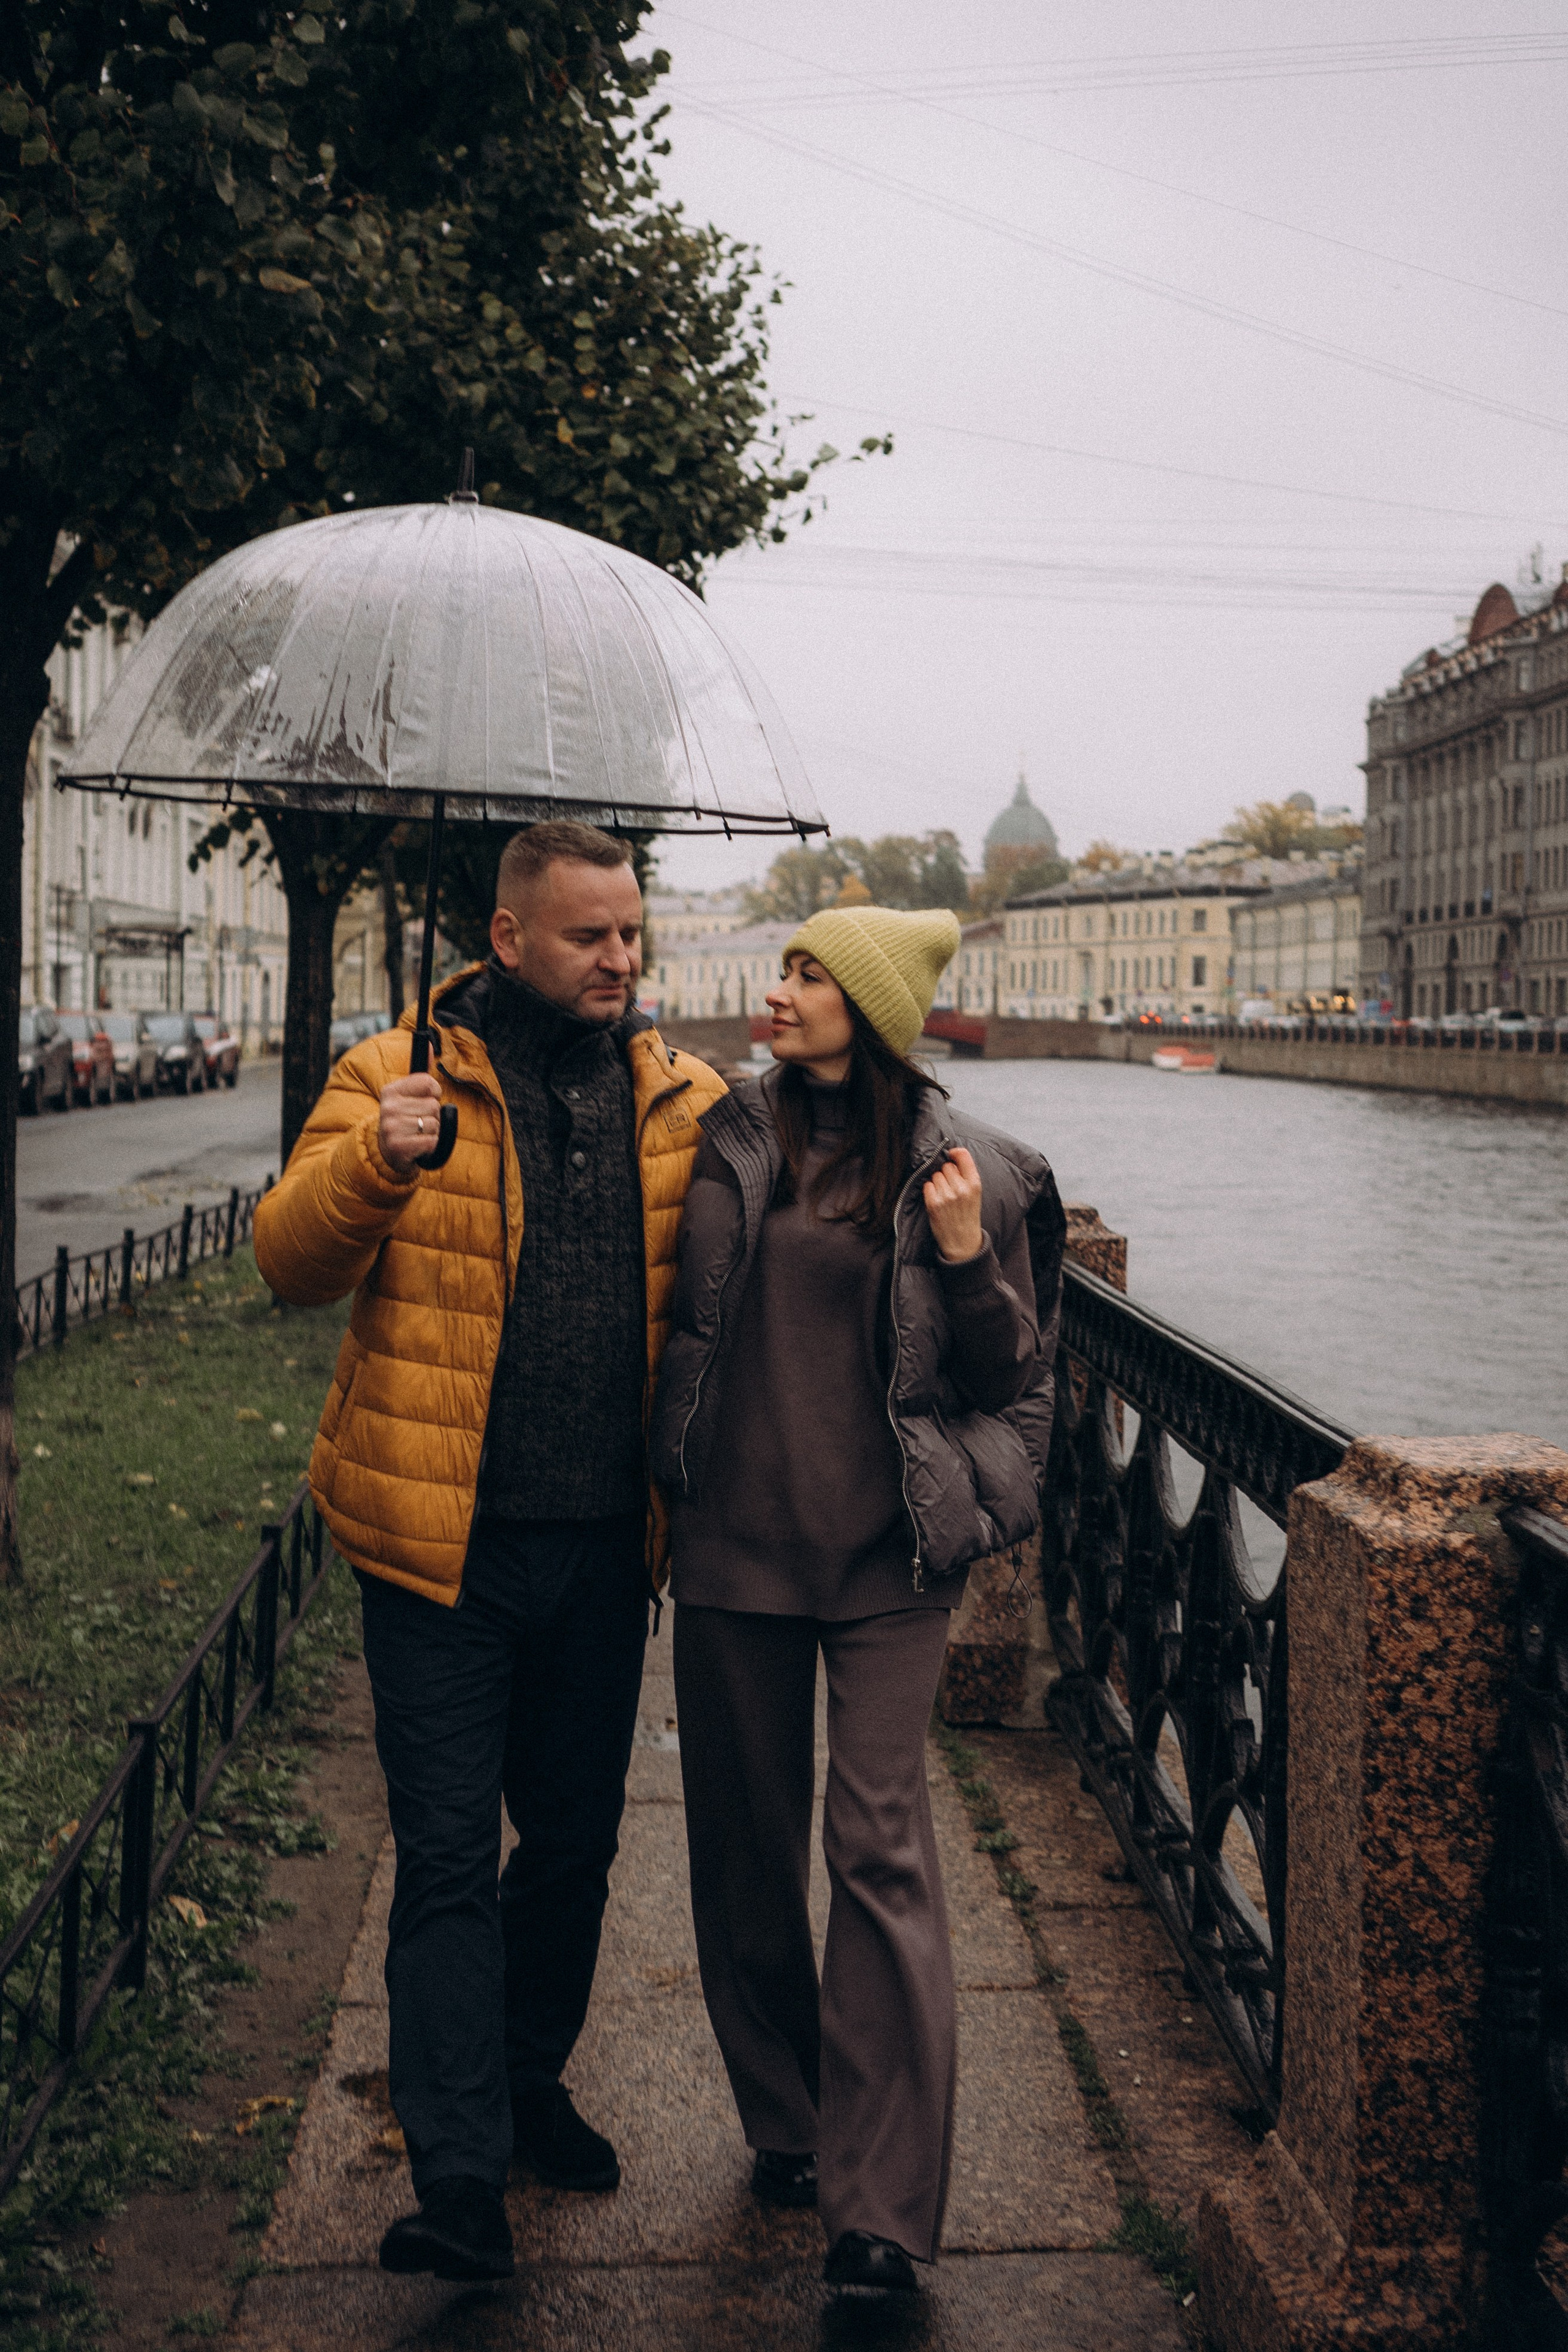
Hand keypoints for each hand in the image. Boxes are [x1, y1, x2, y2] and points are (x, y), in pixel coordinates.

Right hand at [378, 1073, 444, 1173]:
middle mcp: (388, 1107)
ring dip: (432, 1132)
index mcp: (391, 1091)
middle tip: (419, 1122)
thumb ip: (421, 1074)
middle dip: (433, 1116)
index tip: (427, 1100)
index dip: (434, 1093)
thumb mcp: (408, 1097)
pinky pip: (432, 1141)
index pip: (428, 1082)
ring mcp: (391, 1127)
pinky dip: (431, 1145)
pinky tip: (418, 1146)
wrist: (387, 1153)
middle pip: (434, 1105)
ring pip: (434, 1124)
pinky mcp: (398, 1146)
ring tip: (417, 1134)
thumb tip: (429, 1043)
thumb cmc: (404, 1121)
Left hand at [922, 1145, 983, 1264]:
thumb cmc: (968, 1216)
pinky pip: (927, 1185)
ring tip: (944, 1195)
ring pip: (935, 1175)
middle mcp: (961, 1189)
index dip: (955, 1153)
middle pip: (946, 1166)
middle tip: (949, 1186)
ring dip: (937, 1182)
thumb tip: (951, 1156)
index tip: (951, 1155)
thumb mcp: (975, 1194)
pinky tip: (936, 1199)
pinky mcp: (933, 1204)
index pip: (963, 1155)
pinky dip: (929, 1190)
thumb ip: (966, 1175)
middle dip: (946, 1173)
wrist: (963, 1242)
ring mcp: (946, 1196)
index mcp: (975, 1184)